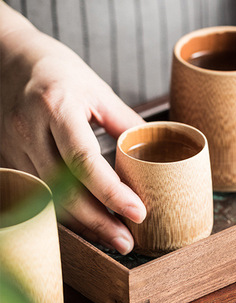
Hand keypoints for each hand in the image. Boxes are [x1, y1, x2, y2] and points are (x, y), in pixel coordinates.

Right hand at [0, 1, 145, 253]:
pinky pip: (37, 195)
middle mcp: (28, 131)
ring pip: (48, 199)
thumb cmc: (58, 71)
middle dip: (97, 222)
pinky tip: (85, 222)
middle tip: (127, 241)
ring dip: (81, 223)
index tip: (138, 213)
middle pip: (63, 190)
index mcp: (56, 108)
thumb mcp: (97, 90)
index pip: (84, 161)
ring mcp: (12, 147)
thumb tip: (154, 150)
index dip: (111, 192)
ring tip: (113, 236)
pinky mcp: (6, 158)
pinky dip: (62, 212)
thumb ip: (125, 122)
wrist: (7, 60)